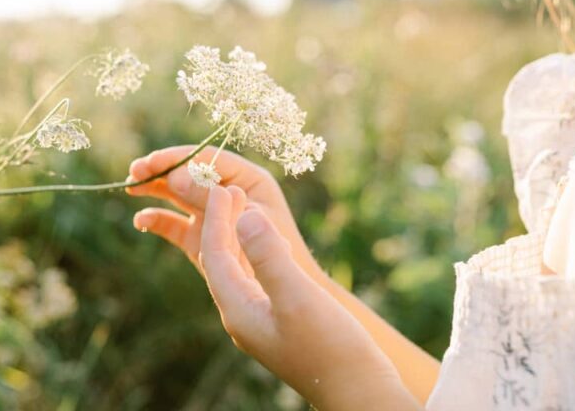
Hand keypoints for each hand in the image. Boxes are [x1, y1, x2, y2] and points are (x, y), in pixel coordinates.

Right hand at [126, 146, 323, 282]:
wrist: (294, 300)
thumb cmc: (283, 256)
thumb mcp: (246, 221)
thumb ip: (212, 199)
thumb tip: (173, 177)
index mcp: (248, 181)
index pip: (208, 160)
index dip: (178, 159)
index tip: (152, 163)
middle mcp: (228, 194)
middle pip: (188, 174)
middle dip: (160, 172)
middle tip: (134, 171)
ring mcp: (213, 218)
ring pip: (177, 196)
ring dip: (154, 190)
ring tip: (130, 188)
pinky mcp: (202, 241)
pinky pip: (175, 225)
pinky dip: (157, 221)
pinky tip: (141, 221)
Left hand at [127, 152, 418, 408]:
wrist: (359, 393)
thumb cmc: (332, 349)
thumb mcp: (298, 298)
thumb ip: (269, 256)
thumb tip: (244, 216)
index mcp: (237, 310)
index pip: (215, 253)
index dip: (217, 216)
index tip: (225, 184)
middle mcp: (240, 315)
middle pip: (218, 260)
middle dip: (219, 223)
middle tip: (228, 187)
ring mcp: (258, 320)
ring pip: (235, 269)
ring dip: (235, 236)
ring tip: (244, 205)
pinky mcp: (278, 322)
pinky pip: (254, 278)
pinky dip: (255, 253)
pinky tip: (269, 242)